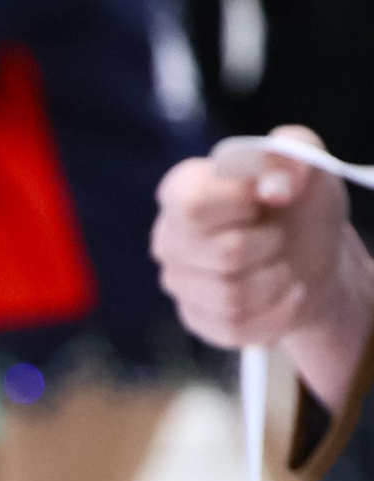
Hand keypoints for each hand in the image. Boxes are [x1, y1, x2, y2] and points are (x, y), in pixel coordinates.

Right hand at [151, 135, 373, 409]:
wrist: (311, 256)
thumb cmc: (300, 206)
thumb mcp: (307, 165)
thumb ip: (293, 151)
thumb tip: (274, 186)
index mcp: (182, 189)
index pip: (194, 207)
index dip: (243, 204)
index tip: (269, 196)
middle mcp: (169, 237)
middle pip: (224, 255)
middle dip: (271, 245)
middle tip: (278, 234)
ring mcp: (178, 283)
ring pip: (232, 297)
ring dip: (277, 280)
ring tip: (283, 265)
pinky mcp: (196, 320)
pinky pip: (236, 328)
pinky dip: (277, 312)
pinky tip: (286, 295)